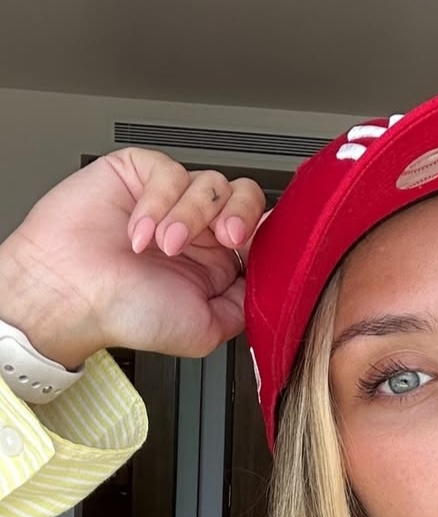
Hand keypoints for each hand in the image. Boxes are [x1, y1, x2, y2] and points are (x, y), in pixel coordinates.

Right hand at [0, 149, 266, 367]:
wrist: (70, 295)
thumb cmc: (126, 313)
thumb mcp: (206, 329)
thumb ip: (245, 305)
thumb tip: (272, 285)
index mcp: (218, 262)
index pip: (260, 231)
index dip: (263, 233)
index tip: (252, 247)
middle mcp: (198, 229)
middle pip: (245, 196)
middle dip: (241, 213)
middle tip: (225, 237)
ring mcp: (171, 199)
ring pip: (210, 183)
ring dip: (189, 217)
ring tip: (162, 247)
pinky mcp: (140, 174)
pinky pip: (169, 171)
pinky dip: (158, 203)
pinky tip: (140, 232)